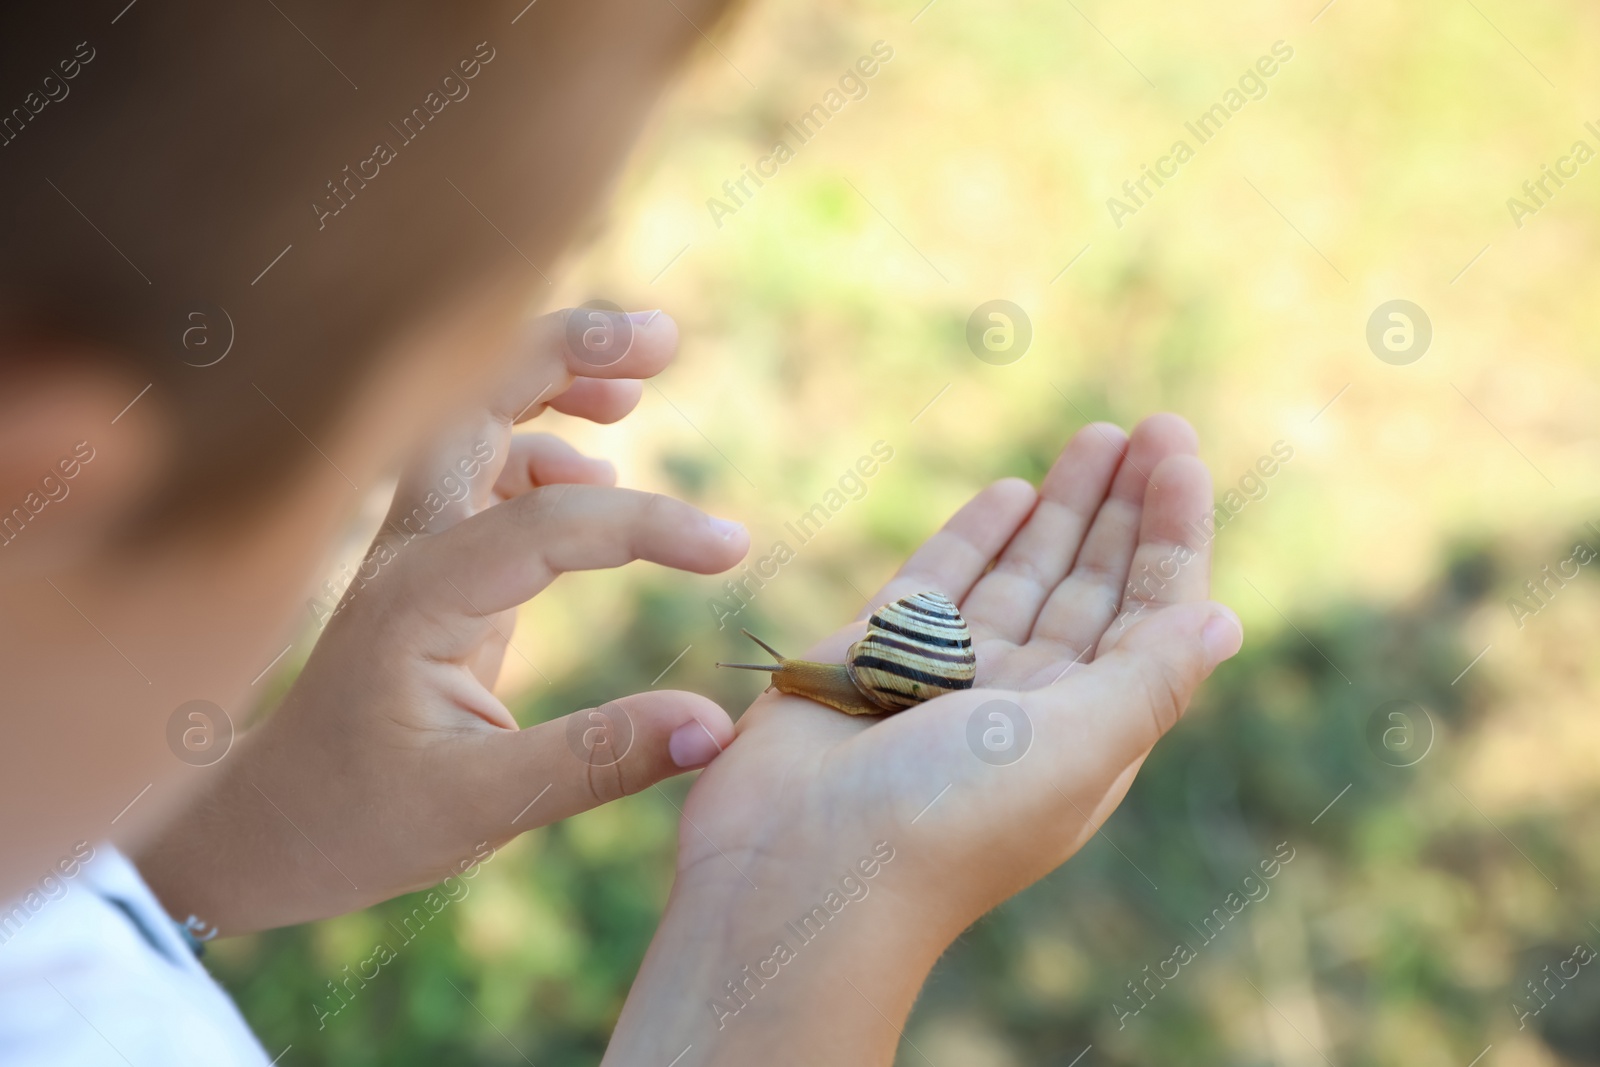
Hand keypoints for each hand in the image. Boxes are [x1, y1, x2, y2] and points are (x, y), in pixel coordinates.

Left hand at [134, 309, 750, 933]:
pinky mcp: (433, 570)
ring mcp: (417, 550)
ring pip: (477, 422)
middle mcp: (412, 549)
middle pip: (476, 401)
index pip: (550, 521)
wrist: (265, 830)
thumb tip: (714, 730)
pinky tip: (596, 472)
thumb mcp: (482, 807)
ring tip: (640, 383)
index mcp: (420, 597)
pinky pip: (488, 475)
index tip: (731, 550)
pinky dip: (544, 450)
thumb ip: (599, 760)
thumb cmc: (357, 822)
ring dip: (553, 383)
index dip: (649, 524)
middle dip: (568, 352)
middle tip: (662, 338)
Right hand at [605, 414, 1241, 1064]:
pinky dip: (976, 534)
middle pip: (1092, 585)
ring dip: (1061, 507)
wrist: (799, 869)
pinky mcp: (876, 654)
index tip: (1181, 457)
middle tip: (1150, 427)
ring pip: (1021, 573)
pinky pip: (938, 580)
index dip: (1171, 534)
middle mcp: (1026, 702)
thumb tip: (1225, 620)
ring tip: (1096, 438)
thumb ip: (1149, 679)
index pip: (1149, 614)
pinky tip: (1011, 490)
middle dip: (1123, 508)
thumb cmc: (948, 822)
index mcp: (1086, 732)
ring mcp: (948, 677)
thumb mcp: (1075, 750)